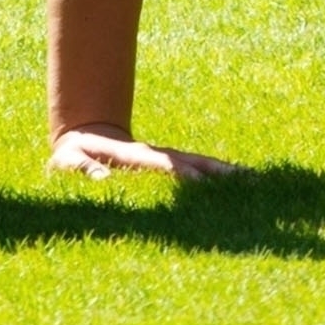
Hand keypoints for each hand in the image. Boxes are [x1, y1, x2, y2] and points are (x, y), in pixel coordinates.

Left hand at [48, 127, 238, 181]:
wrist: (82, 139)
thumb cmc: (72, 155)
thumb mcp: (68, 162)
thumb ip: (83, 168)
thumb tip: (103, 177)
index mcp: (132, 156)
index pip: (161, 165)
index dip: (179, 173)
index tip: (198, 182)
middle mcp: (155, 155)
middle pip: (191, 162)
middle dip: (215, 171)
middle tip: (246, 181)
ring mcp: (165, 159)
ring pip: (200, 165)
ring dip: (225, 173)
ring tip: (256, 182)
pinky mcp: (169, 167)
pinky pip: (197, 171)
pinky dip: (219, 177)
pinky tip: (242, 186)